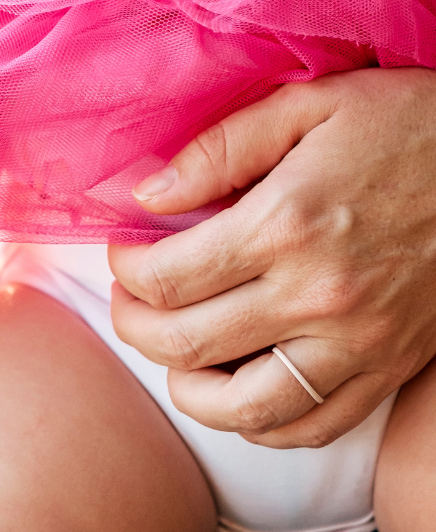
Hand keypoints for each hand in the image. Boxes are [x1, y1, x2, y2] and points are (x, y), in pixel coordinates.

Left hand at [107, 68, 435, 448]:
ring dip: (184, 387)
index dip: (126, 271)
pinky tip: (235, 388)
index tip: (124, 253)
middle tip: (129, 299)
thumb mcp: (311, 105)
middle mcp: (317, 296)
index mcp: (286, 225)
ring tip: (170, 349)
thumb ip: (220, 150)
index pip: (168, 278)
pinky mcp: (388, 370)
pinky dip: (258, 423)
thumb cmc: (408, 124)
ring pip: (241, 408)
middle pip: (186, 345)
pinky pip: (309, 426)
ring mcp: (357, 344)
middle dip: (134, 325)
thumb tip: (146, 194)